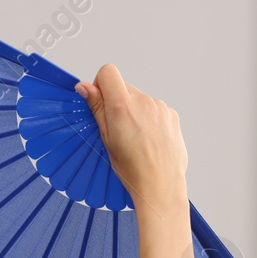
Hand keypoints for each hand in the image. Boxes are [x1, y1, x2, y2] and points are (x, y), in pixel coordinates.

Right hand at [75, 64, 187, 208]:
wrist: (161, 184)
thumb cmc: (134, 169)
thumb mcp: (107, 138)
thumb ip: (97, 108)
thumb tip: (85, 88)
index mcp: (123, 106)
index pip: (108, 72)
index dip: (100, 84)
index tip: (100, 101)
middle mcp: (143, 101)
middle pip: (124, 88)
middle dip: (117, 103)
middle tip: (117, 130)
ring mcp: (160, 107)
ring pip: (140, 100)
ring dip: (135, 113)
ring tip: (135, 139)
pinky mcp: (171, 115)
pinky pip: (155, 110)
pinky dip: (149, 120)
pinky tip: (148, 140)